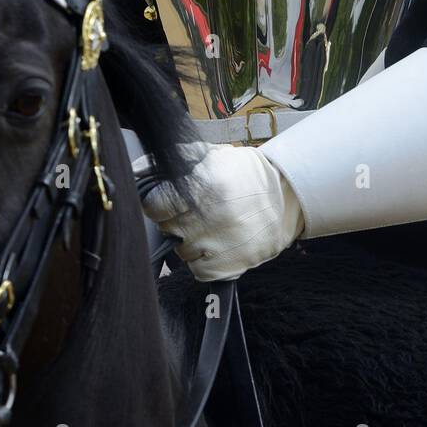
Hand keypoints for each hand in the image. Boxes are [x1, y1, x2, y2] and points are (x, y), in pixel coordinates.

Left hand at [134, 141, 304, 281]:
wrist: (286, 199)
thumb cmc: (246, 175)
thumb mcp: (214, 155)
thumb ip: (177, 159)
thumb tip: (140, 168)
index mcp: (205, 186)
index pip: (154, 206)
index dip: (157, 203)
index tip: (165, 202)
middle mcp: (209, 218)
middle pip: (166, 228)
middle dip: (175, 220)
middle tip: (193, 211)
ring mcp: (219, 245)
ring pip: (180, 251)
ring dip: (189, 241)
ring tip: (208, 226)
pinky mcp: (229, 267)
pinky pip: (198, 270)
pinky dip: (203, 261)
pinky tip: (215, 244)